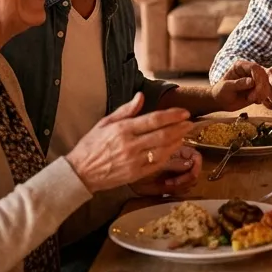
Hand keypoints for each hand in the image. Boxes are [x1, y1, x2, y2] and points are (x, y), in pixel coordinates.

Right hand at [65, 93, 196, 192]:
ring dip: (177, 141)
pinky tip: (174, 148)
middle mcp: (130, 145)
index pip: (153, 120)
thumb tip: (141, 96)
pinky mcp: (136, 174)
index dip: (172, 116)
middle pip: (163, 135)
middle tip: (190, 122)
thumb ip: (125, 110)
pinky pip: (157, 163)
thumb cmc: (91, 146)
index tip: (184, 112)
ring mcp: (134, 161)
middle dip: (180, 128)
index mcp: (122, 130)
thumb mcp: (105, 123)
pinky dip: (169, 155)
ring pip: (163, 150)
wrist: (80, 172)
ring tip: (185, 133)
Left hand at [213, 59, 268, 111]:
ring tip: (252, 100)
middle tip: (253, 98)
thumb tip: (252, 81)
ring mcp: (254, 79)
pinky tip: (255, 101)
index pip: (254, 67)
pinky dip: (262, 97)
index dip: (258, 77)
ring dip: (262, 93)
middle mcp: (249, 71)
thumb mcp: (226, 87)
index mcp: (241, 66)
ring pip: (266, 83)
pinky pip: (265, 91)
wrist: (220, 102)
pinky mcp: (257, 88)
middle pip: (263, 75)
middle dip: (261, 87)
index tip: (254, 88)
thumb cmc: (220, 92)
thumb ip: (238, 84)